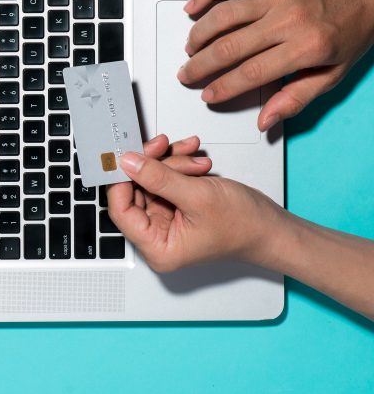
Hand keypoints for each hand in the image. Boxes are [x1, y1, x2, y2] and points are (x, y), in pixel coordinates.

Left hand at [107, 142, 283, 271]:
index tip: (126, 155)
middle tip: (162, 145)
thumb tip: (128, 163)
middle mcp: (157, 236)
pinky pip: (165, 178)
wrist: (272, 227)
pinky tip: (192, 157)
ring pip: (150, 179)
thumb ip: (158, 178)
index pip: (121, 210)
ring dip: (170, 162)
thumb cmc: (245, 226)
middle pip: (135, 190)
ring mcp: (166, 220)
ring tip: (193, 158)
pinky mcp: (175, 206)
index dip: (121, 181)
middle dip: (153, 165)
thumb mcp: (197, 196)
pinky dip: (177, 164)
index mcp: (157, 247)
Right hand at [178, 0, 373, 130]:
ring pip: (223, 15)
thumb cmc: (354, 27)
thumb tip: (266, 120)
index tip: (208, 94)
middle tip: (188, 74)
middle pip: (230, 46)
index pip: (251, 73)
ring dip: (199, 35)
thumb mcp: (333, 73)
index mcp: (307, 46)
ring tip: (190, 48)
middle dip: (201, 65)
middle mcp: (289, 17)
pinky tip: (193, 9)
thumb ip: (297, 97)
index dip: (224, 87)